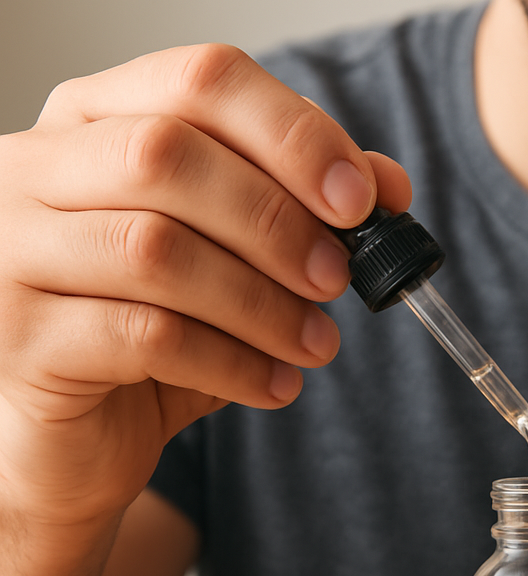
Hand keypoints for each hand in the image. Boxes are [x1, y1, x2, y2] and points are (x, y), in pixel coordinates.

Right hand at [0, 44, 410, 523]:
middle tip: (339, 279)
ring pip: (156, 250)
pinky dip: (232, 363)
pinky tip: (276, 386)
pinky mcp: (23, 339)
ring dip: (263, 304)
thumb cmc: (151, 337)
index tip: (361, 199)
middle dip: (277, 221)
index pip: (197, 81)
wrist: (75, 439)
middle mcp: (35, 169)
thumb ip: (298, 213)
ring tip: (319, 344)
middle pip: (166, 155)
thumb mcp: (232, 265)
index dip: (292, 134)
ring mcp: (13, 252)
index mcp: (94, 122)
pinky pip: (146, 337)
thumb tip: (387, 185)